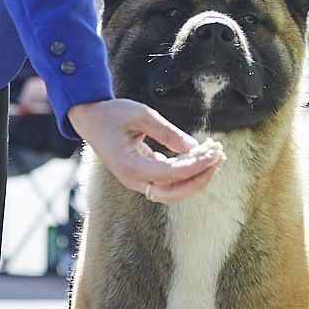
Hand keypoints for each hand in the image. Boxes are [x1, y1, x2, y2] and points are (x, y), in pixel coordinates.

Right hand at [67, 98, 225, 202]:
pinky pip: (168, 182)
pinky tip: (200, 156)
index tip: (214, 152)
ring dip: (195, 178)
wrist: (89, 118)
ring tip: (214, 157)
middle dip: (199, 180)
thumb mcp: (142, 115)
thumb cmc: (112, 114)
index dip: (196, 166)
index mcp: (129, 165)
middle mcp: (133, 179)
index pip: (170, 174)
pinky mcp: (142, 175)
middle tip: (219, 159)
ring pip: (172, 191)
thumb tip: (196, 148)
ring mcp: (137, 180)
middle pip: (173, 194)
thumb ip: (169, 132)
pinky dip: (185, 172)